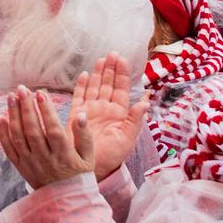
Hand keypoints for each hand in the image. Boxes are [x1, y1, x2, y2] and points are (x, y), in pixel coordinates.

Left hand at [0, 86, 93, 187]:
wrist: (66, 202)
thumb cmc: (79, 175)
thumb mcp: (88, 157)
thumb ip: (84, 135)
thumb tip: (81, 114)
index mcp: (64, 156)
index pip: (53, 130)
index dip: (47, 111)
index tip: (41, 93)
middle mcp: (45, 159)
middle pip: (32, 131)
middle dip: (26, 108)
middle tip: (22, 89)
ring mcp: (30, 163)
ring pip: (18, 137)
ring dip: (13, 115)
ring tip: (11, 97)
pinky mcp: (20, 167)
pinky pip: (8, 149)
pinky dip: (2, 133)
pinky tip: (0, 117)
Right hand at [66, 54, 148, 181]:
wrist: (92, 168)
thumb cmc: (112, 156)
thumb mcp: (127, 139)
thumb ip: (135, 120)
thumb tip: (146, 100)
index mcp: (118, 114)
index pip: (121, 89)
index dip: (122, 74)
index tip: (122, 59)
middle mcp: (104, 109)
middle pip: (107, 84)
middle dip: (110, 69)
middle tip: (112, 53)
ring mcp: (90, 110)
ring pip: (94, 87)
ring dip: (97, 73)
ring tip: (100, 60)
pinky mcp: (77, 114)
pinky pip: (79, 96)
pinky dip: (81, 85)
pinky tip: (84, 75)